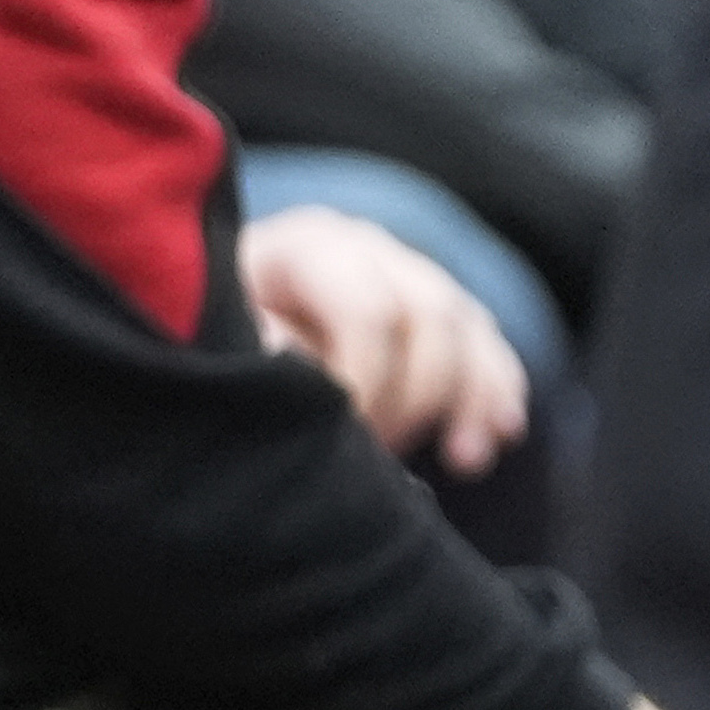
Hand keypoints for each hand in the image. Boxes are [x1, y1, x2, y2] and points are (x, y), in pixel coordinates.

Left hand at [240, 203, 530, 473]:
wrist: (216, 326)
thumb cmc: (211, 336)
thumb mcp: (219, 336)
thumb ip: (260, 350)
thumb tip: (292, 366)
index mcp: (307, 247)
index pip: (370, 308)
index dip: (367, 381)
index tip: (345, 435)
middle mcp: (366, 248)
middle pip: (431, 317)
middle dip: (412, 398)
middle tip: (375, 452)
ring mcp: (407, 272)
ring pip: (469, 329)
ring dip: (472, 400)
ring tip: (462, 462)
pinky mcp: (435, 309)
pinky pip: (487, 345)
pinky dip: (497, 392)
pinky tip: (498, 439)